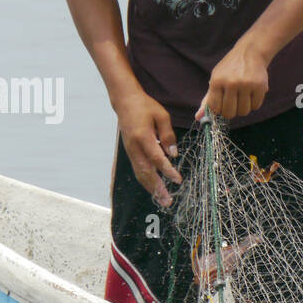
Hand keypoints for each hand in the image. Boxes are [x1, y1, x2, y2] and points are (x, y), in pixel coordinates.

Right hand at [115, 92, 181, 206]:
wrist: (124, 101)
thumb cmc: (145, 106)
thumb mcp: (162, 116)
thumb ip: (168, 135)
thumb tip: (173, 154)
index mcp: (142, 136)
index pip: (156, 158)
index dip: (167, 170)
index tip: (178, 180)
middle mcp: (134, 147)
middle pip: (146, 172)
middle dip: (158, 188)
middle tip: (168, 201)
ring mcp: (130, 151)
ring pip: (140, 174)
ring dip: (151, 189)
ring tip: (163, 200)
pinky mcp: (130, 153)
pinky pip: (138, 170)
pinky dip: (146, 181)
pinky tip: (155, 189)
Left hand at [196, 37, 269, 121]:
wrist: (250, 53)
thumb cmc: (230, 69)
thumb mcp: (216, 79)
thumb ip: (208, 99)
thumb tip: (198, 117)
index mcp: (217, 81)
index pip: (215, 108)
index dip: (219, 110)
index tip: (222, 104)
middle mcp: (231, 83)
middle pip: (230, 113)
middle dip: (231, 112)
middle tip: (233, 103)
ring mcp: (246, 85)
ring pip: (244, 112)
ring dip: (243, 108)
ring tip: (243, 97)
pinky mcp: (260, 86)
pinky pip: (255, 106)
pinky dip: (253, 104)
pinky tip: (251, 94)